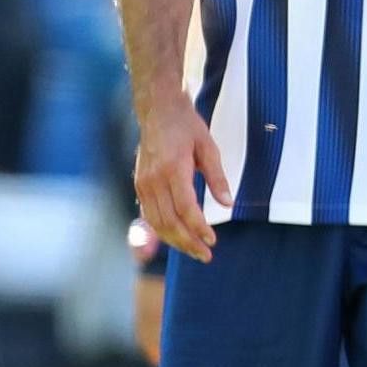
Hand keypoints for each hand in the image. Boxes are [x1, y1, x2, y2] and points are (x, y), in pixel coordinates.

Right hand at [134, 96, 229, 261]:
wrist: (157, 111)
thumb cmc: (186, 127)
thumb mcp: (208, 147)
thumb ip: (217, 177)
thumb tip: (228, 203)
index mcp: (172, 169)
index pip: (185, 208)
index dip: (198, 227)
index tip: (212, 241)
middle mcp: (153, 179)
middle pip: (169, 220)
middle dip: (187, 241)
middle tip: (205, 255)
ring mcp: (143, 183)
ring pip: (156, 221)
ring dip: (174, 240)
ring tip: (194, 251)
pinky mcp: (139, 185)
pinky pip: (149, 214)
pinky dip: (162, 229)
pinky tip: (176, 237)